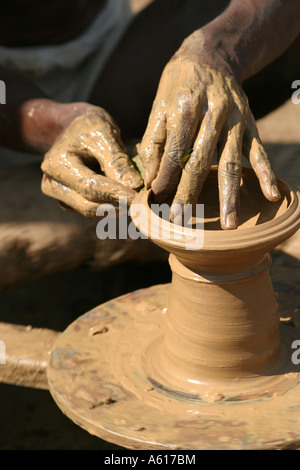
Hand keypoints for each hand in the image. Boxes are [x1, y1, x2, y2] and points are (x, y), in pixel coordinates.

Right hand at [41, 106, 142, 217]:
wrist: (74, 127)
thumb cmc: (91, 127)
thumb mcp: (105, 134)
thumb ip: (118, 161)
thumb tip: (135, 186)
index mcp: (57, 164)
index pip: (89, 186)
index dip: (115, 194)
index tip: (137, 196)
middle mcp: (52, 183)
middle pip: (88, 205)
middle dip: (116, 204)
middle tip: (141, 201)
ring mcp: (58, 194)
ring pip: (90, 211)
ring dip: (114, 207)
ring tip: (134, 196)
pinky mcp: (68, 201)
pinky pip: (90, 210)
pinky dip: (108, 205)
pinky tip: (122, 195)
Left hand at [138, 31, 280, 229]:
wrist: (210, 56)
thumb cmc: (177, 87)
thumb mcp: (159, 107)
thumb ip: (153, 143)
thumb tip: (150, 180)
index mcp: (183, 108)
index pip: (173, 151)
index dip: (165, 177)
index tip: (158, 201)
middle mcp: (210, 113)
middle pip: (200, 161)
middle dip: (190, 193)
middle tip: (183, 220)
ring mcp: (233, 119)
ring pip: (230, 161)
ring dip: (229, 194)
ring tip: (229, 224)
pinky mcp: (249, 123)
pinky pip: (258, 150)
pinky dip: (266, 173)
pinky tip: (272, 195)